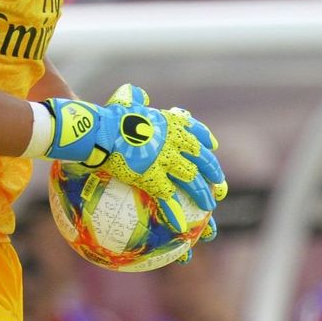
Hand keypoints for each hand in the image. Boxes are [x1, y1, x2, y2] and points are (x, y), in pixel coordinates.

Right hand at [44, 85, 227, 231]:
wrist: (100, 130)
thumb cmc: (108, 116)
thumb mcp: (125, 101)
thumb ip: (135, 98)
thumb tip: (138, 94)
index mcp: (169, 123)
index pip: (194, 130)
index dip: (205, 139)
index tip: (212, 147)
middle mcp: (174, 142)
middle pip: (201, 158)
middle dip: (213, 171)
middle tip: (220, 184)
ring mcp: (166, 161)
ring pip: (192, 180)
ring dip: (202, 194)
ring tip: (209, 207)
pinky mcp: (154, 177)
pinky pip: (169, 198)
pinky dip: (175, 213)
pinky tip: (182, 226)